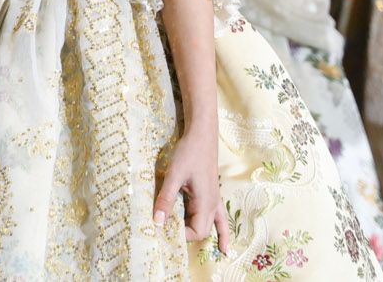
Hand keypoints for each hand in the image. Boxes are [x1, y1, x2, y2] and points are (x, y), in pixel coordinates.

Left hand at [153, 120, 229, 256]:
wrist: (202, 134)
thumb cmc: (188, 152)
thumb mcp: (173, 175)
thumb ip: (165, 199)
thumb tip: (158, 222)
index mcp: (206, 203)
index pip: (196, 231)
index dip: (181, 233)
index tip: (164, 226)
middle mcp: (213, 204)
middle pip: (202, 230)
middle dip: (187, 234)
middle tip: (169, 232)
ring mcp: (215, 199)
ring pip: (211, 225)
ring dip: (203, 234)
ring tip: (200, 248)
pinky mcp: (212, 193)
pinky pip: (220, 218)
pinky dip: (222, 232)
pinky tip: (225, 247)